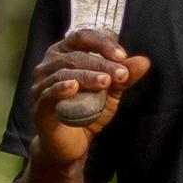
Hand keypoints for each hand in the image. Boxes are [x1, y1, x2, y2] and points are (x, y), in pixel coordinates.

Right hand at [26, 30, 149, 162]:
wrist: (72, 144)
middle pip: (75, 57)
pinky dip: (61, 89)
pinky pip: (49, 93)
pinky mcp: (38, 105)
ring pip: (63, 73)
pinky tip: (73, 88)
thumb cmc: (87, 111)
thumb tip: (144, 61)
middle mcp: (48, 65)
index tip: (122, 56)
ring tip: (105, 82)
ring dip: (87, 76)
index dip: (102, 43)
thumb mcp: (110, 92)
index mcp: (64, 54)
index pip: (82, 37)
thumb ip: (124, 76)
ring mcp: (40, 85)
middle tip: (121, 74)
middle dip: (101, 64)